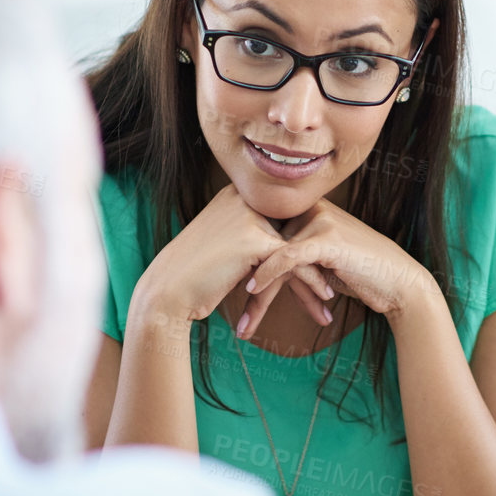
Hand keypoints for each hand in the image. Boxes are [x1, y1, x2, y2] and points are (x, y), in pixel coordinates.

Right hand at [134, 184, 332, 331]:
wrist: (166, 291)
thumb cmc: (192, 276)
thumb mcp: (223, 246)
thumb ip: (248, 237)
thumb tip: (276, 246)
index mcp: (236, 196)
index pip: (282, 220)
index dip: (303, 246)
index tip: (322, 267)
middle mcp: (242, 199)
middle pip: (292, 232)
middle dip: (314, 262)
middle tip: (330, 286)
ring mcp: (248, 217)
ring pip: (297, 247)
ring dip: (316, 275)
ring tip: (328, 299)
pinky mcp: (253, 240)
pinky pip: (293, 261)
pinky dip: (310, 281)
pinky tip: (322, 297)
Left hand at [236, 198, 435, 336]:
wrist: (399, 282)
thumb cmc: (361, 274)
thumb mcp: (320, 264)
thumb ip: (293, 259)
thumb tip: (256, 270)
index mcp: (306, 211)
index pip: (261, 235)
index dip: (238, 265)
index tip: (218, 290)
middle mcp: (311, 210)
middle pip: (263, 245)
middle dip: (240, 282)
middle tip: (220, 309)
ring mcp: (320, 221)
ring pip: (271, 255)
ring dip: (255, 295)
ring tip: (243, 325)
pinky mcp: (327, 238)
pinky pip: (287, 256)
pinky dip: (267, 274)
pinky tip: (251, 289)